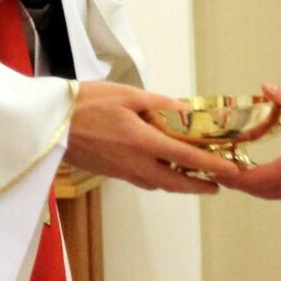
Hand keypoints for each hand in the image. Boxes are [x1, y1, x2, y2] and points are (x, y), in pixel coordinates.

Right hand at [65, 80, 245, 195]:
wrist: (48, 122)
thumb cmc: (86, 102)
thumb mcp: (128, 94)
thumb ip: (160, 104)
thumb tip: (184, 111)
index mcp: (143, 142)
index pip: (187, 158)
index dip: (213, 165)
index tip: (232, 170)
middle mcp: (135, 164)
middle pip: (176, 183)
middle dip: (200, 186)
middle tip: (218, 184)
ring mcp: (122, 172)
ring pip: (159, 184)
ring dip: (180, 184)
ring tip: (195, 177)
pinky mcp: (111, 173)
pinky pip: (143, 180)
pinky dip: (160, 179)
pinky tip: (163, 169)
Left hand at [219, 85, 280, 206]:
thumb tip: (267, 86)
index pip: (245, 179)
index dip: (223, 172)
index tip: (207, 162)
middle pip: (247, 188)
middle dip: (227, 176)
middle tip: (210, 159)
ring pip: (259, 192)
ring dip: (242, 180)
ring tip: (227, 162)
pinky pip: (271, 192)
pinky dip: (257, 183)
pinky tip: (253, 169)